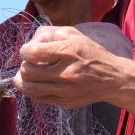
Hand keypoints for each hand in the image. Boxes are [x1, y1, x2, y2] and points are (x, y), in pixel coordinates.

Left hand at [13, 26, 134, 122]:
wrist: (112, 79)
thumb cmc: (91, 54)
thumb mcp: (75, 35)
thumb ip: (51, 32)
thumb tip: (31, 40)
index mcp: (68, 52)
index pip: (33, 53)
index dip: (24, 51)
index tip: (27, 51)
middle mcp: (66, 73)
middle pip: (27, 72)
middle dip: (23, 65)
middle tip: (29, 63)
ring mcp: (65, 91)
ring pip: (29, 89)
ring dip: (22, 81)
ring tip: (27, 75)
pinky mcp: (65, 102)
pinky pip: (38, 98)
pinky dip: (33, 90)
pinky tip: (38, 83)